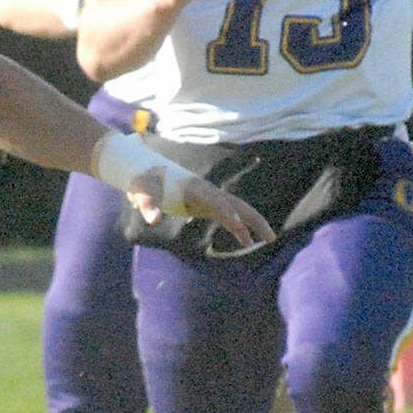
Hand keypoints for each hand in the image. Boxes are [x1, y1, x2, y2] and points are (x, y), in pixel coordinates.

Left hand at [128, 169, 275, 250]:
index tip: (236, 226)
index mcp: (195, 187)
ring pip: (238, 209)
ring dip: (253, 223)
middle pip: (237, 204)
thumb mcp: (142, 193)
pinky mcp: (206, 204)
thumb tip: (152, 220)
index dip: (227, 212)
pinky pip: (228, 216)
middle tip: (270, 237)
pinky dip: (239, 227)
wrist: (145, 172)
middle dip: (254, 219)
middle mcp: (207, 191)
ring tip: (270, 240)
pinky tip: (247, 241)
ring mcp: (209, 197)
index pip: (217, 200)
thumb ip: (147, 205)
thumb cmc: (144, 182)